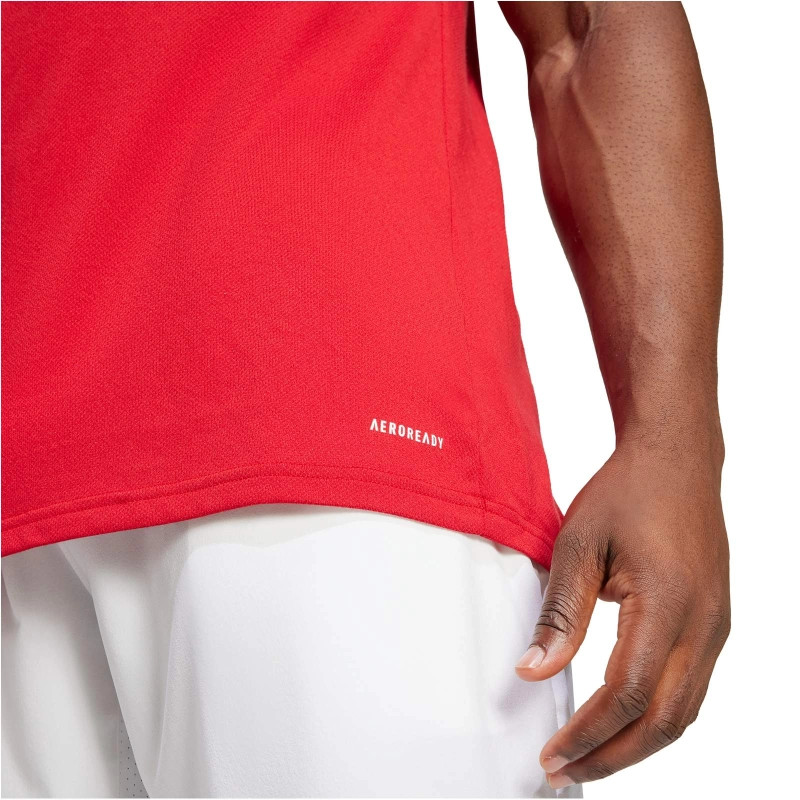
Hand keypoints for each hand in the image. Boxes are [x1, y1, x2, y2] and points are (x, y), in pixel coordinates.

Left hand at [516, 435, 729, 788]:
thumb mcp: (579, 543)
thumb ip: (560, 613)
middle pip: (664, 720)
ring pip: (684, 712)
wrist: (676, 457)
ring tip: (591, 757)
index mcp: (669, 604)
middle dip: (614, 755)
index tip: (554, 756)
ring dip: (638, 743)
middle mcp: (704, 624)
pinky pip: (692, 687)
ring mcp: (717, 625)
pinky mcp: (715, 621)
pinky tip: (625, 719)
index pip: (628, 694)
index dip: (590, 733)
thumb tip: (534, 671)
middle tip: (566, 771)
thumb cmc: (627, 491)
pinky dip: (658, 716)